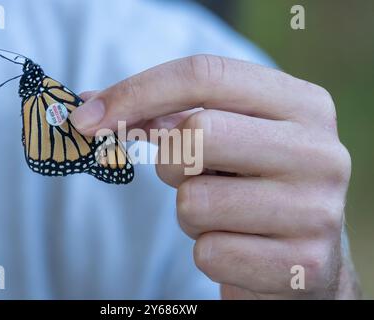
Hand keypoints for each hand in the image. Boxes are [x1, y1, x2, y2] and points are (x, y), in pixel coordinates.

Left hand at [70, 55, 357, 298]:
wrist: (302, 258)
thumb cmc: (251, 187)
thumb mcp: (226, 139)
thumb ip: (171, 116)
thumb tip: (90, 109)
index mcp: (301, 105)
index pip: (206, 76)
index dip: (136, 92)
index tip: (88, 117)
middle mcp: (319, 151)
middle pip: (197, 133)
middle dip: (172, 162)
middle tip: (191, 176)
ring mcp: (316, 211)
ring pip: (195, 202)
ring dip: (191, 215)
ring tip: (226, 217)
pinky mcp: (303, 266)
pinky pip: (210, 253)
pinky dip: (209, 253)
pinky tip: (240, 249)